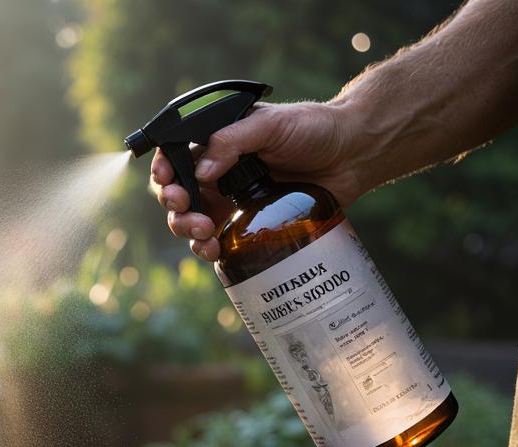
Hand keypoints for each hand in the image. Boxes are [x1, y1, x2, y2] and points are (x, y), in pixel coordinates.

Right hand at [149, 101, 364, 260]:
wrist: (354, 153)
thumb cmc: (313, 129)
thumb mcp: (270, 124)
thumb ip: (232, 140)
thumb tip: (200, 171)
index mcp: (217, 144)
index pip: (175, 157)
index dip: (163, 170)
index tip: (166, 179)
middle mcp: (219, 173)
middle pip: (178, 194)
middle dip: (174, 206)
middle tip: (185, 208)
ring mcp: (233, 201)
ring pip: (192, 221)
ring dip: (186, 230)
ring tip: (202, 233)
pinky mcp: (250, 225)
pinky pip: (220, 242)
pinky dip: (209, 250)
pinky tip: (213, 251)